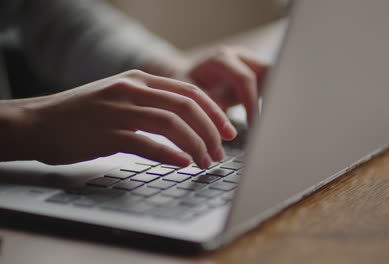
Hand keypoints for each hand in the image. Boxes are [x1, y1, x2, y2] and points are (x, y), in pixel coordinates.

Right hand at [0, 70, 236, 166]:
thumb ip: (151, 104)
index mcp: (139, 80)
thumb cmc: (82, 114)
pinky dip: (169, 154)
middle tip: (221, 151)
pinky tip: (182, 163)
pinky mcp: (106, 133)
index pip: (189, 91)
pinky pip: (146, 143)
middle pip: (186, 106)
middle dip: (210, 131)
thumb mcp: (120, 97)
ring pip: (171, 124)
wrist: (37, 122)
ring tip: (206, 162)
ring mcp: (118, 110)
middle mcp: (131, 89)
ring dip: (195, 144)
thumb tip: (187, 124)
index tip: (228, 130)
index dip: (214, 111)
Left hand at [144, 47, 269, 123]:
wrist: (182, 80)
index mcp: (220, 60)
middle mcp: (237, 56)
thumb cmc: (183, 91)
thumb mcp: (192, 101)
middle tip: (271, 123)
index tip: (256, 126)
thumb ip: (210, 111)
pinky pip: (272, 83)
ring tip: (271, 120)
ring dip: (274, 97)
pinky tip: (269, 117)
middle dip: (272, 96)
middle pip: (268, 70)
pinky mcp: (255, 72)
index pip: (245, 79)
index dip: (252, 104)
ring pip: (274, 75)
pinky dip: (271, 99)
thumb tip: (229, 132)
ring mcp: (248, 62)